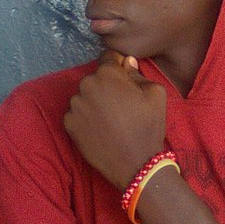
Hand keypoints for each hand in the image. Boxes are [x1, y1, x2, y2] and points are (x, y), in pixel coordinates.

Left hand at [63, 50, 166, 189]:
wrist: (136, 165)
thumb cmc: (149, 127)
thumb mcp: (156, 94)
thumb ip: (138, 73)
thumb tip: (126, 62)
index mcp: (107, 74)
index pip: (108, 58)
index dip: (118, 68)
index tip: (125, 81)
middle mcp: (86, 85)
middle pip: (95, 78)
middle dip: (106, 86)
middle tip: (121, 105)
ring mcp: (75, 106)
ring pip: (85, 96)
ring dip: (94, 102)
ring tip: (111, 120)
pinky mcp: (68, 124)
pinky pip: (76, 114)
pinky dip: (86, 118)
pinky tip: (100, 129)